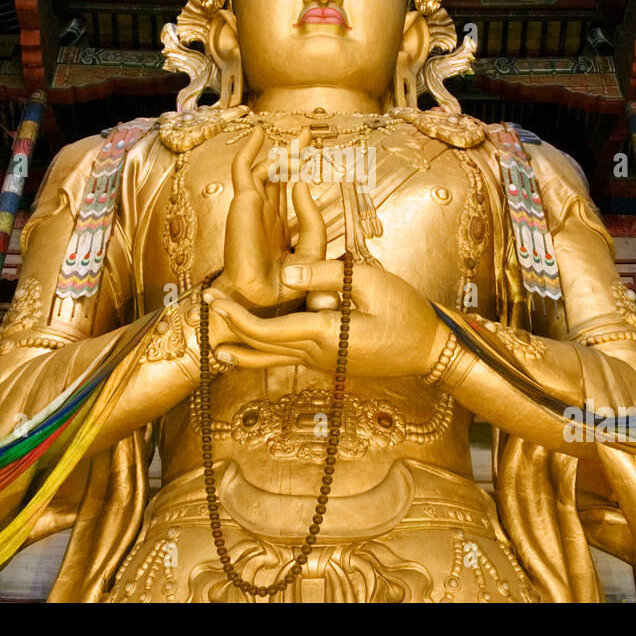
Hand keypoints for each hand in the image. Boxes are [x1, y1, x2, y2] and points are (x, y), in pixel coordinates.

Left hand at [204, 257, 448, 378]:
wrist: (431, 351)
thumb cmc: (407, 313)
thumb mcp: (371, 282)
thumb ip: (326, 275)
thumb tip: (286, 272)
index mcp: (324, 334)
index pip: (266, 330)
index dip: (235, 317)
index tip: (213, 300)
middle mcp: (317, 355)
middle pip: (262, 347)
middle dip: (230, 329)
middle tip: (203, 311)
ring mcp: (323, 363)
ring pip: (273, 360)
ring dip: (243, 350)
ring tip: (216, 348)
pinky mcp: (330, 362)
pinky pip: (288, 360)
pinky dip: (265, 354)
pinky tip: (252, 352)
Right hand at [211, 125, 325, 313]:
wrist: (262, 301)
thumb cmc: (286, 286)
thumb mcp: (313, 249)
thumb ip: (312, 218)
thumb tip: (302, 182)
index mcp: (279, 227)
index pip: (290, 192)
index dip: (299, 172)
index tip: (312, 155)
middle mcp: (265, 214)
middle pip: (278, 176)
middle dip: (292, 154)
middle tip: (304, 134)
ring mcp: (252, 207)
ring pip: (264, 169)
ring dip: (279, 151)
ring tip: (295, 136)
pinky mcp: (243, 203)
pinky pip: (244, 169)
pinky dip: (249, 150)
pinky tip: (260, 133)